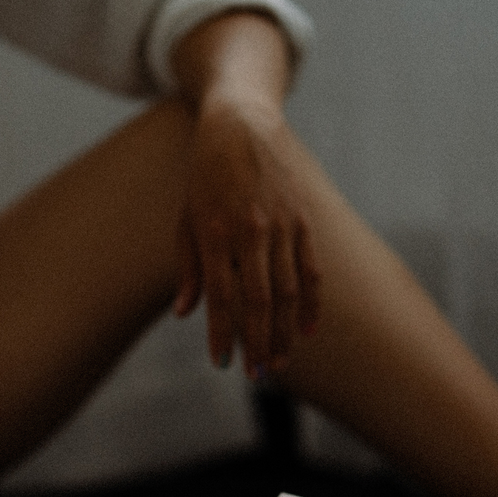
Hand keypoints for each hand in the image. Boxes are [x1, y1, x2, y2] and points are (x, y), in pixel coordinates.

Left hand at [171, 13, 320, 379]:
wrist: (241, 122)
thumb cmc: (205, 177)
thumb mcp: (186, 218)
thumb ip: (189, 268)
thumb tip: (186, 313)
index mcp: (216, 230)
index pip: (221, 295)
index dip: (222, 333)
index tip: (223, 363)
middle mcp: (252, 229)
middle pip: (259, 300)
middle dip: (258, 342)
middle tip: (257, 374)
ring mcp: (283, 224)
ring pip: (288, 291)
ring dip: (284, 332)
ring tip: (278, 362)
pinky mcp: (304, 219)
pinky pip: (311, 270)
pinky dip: (311, 303)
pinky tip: (307, 331)